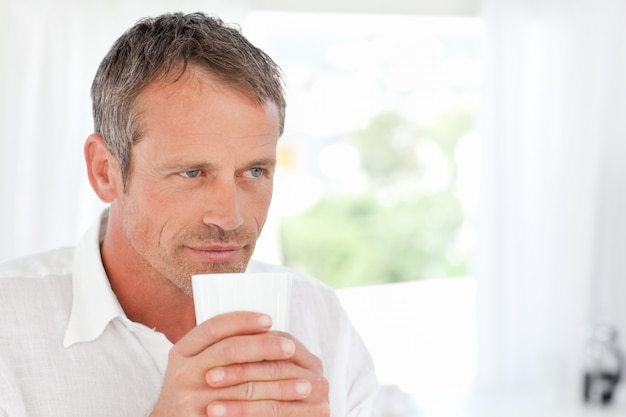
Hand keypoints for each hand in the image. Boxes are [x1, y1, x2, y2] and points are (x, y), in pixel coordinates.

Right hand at [150, 312, 329, 416]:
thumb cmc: (189, 390)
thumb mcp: (192, 363)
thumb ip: (217, 345)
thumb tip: (263, 328)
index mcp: (181, 351)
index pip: (214, 327)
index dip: (243, 321)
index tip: (269, 320)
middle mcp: (182, 373)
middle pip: (229, 351)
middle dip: (264, 347)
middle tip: (290, 348)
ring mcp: (190, 400)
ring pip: (241, 386)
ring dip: (277, 384)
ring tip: (303, 383)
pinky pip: (240, 414)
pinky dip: (267, 410)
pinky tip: (289, 408)